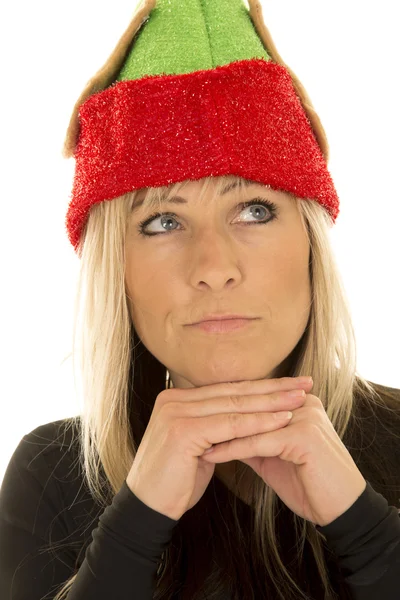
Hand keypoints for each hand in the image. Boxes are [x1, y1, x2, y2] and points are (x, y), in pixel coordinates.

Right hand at [126, 376, 315, 520]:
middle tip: (304, 383)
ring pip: (234, 406)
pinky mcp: (183, 430)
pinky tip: (282, 421)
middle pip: (233, 392)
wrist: (148, 509)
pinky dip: (259, 423)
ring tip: (300, 400)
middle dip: (272, 389)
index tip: (289, 385)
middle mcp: (174, 399)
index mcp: (176, 398)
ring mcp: (176, 412)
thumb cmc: (175, 481)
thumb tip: (245, 418)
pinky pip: (230, 425)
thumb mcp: (198, 446)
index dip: (260, 386)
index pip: (226, 389)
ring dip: (271, 403)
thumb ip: (215, 427)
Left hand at [201, 381, 366, 525]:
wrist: (340, 510)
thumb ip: (252, 438)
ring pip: (250, 423)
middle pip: (249, 408)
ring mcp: (304, 417)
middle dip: (214, 419)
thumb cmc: (308, 482)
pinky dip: (231, 449)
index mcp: (298, 402)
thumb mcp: (274, 455)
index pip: (252, 401)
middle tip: (181, 426)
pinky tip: (208, 456)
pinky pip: (258, 442)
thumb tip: (220, 431)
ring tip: (189, 441)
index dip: (220, 411)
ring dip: (218, 433)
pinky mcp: (303, 436)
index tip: (191, 421)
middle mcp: (303, 403)